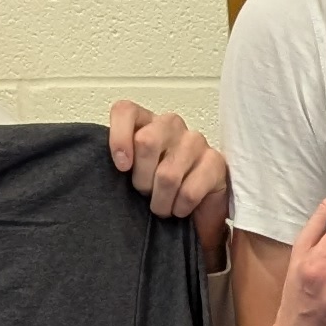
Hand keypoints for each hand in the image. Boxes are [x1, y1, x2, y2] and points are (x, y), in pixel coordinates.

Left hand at [107, 102, 229, 256]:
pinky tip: (181, 208)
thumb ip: (120, 163)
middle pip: (146, 142)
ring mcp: (195, 141)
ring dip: (161, 201)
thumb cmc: (158, 191)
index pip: (125, 111)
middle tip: (145, 193)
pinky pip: (190, 190)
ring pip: (167, 174)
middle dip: (141, 180)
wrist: (195, 214)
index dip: (119, 138)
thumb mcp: (131, 175)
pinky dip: (180, 207)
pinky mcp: (216, 162)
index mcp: (145, 122)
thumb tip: (109, 167)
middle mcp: (171, 125)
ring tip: (162, 206)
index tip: (121, 166)